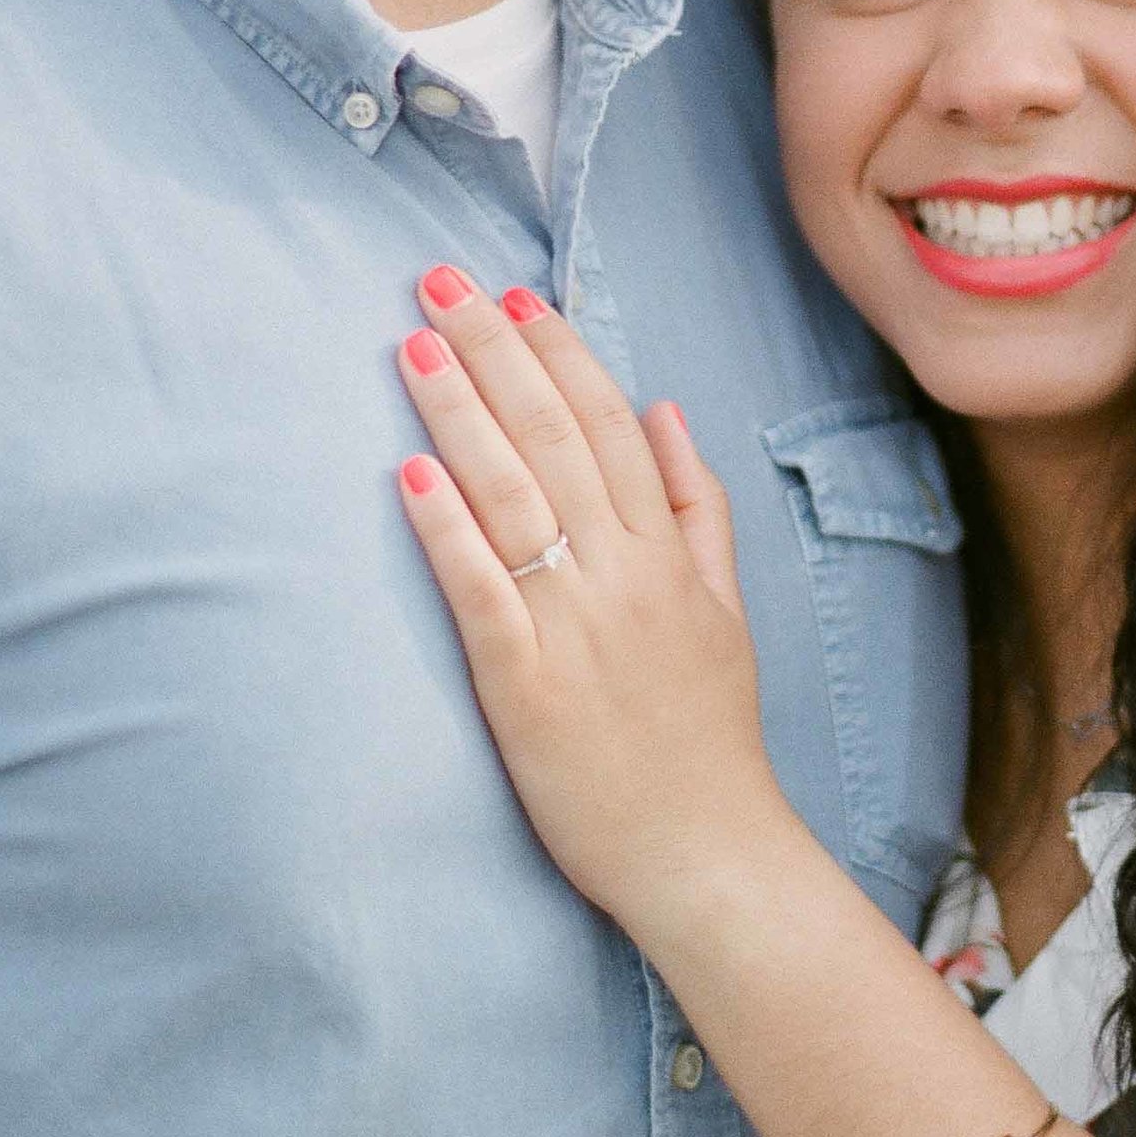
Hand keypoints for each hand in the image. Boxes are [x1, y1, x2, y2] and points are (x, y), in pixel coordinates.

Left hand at [393, 266, 795, 934]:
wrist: (708, 853)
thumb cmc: (708, 738)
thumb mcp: (726, 610)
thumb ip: (699, 507)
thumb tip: (665, 410)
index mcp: (668, 554)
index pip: (608, 425)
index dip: (557, 354)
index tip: (511, 295)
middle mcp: (623, 576)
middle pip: (553, 439)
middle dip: (492, 353)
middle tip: (437, 284)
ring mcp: (574, 627)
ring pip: (513, 496)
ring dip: (460, 414)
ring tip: (412, 348)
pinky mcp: (524, 685)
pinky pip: (481, 590)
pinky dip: (446, 529)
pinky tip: (410, 474)